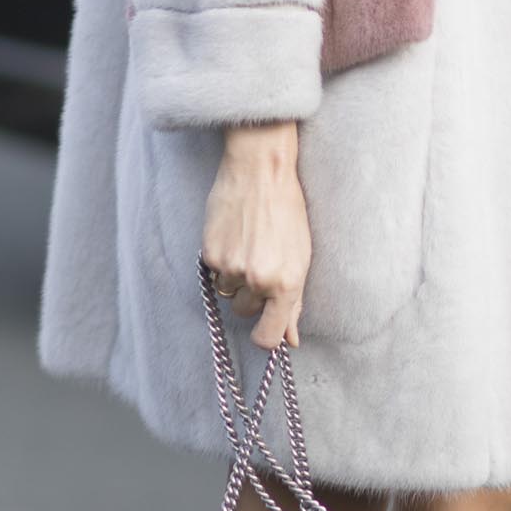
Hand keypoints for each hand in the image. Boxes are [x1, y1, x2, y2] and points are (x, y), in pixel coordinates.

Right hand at [201, 122, 309, 350]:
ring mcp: (231, 267)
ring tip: (247, 245)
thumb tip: (290, 339)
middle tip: (260, 264)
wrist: (260, 170)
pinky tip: (233, 235)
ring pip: (228, 292)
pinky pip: (213, 273)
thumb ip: (294, 302)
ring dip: (235, 277)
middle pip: (245, 312)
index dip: (265, 336)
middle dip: (251, 296)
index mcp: (287, 283)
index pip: (268, 337)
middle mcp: (258, 280)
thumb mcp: (301, 257)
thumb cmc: (287, 210)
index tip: (265, 327)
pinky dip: (221, 260)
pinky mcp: (210, 254)